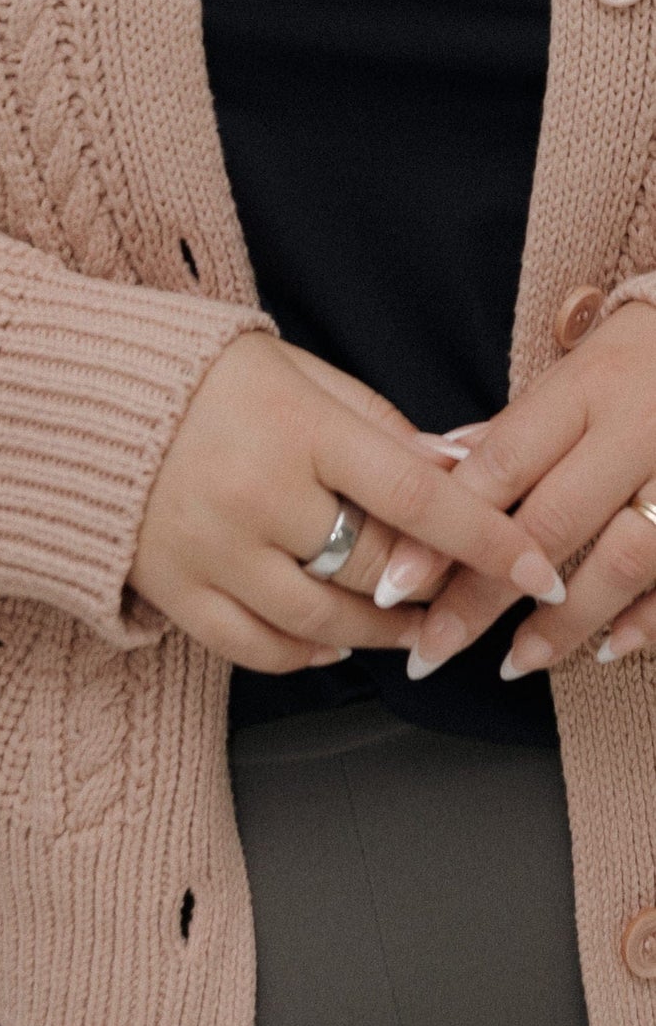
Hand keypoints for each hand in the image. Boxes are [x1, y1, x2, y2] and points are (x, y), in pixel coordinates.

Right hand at [126, 328, 565, 672]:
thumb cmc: (195, 375)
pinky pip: (260, 649)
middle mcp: (255, 493)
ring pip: (325, 624)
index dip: (485, 537)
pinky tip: (331, 640)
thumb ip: (376, 423)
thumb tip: (459, 470)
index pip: (415, 496)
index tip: (535, 566)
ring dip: (380, 631)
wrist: (70, 395)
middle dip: (428, 584)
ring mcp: (211, 549)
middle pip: (374, 568)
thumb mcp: (293, 370)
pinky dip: (308, 654)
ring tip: (407, 622)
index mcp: (295, 426)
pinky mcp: (174, 589)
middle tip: (458, 587)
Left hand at [392, 299, 655, 680]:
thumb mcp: (570, 375)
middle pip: (549, 524)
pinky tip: (606, 650)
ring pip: (621, 562)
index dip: (445, 527)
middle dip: (485, 596)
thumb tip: (431, 472)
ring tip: (513, 663)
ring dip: (563, 624)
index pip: (502, 465)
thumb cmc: (633, 362)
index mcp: (584, 391)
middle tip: (431, 649)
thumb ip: (509, 433)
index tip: (395, 582)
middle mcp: (635, 433)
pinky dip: (646, 621)